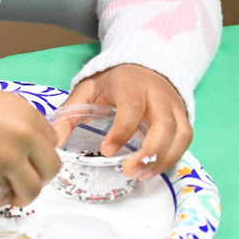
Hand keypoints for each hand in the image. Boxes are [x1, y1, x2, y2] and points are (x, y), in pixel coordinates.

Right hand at [0, 86, 60, 205]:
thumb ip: (17, 121)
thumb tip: (30, 143)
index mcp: (26, 115)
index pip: (52, 141)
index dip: (40, 152)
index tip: (30, 158)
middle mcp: (23, 138)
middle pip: (50, 168)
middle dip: (40, 177)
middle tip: (24, 180)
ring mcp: (7, 160)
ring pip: (32, 190)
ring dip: (22, 195)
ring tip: (9, 193)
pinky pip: (3, 196)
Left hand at [60, 64, 192, 179]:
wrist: (141, 64)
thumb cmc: (112, 81)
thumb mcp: (86, 90)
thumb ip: (69, 114)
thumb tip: (54, 141)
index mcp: (130, 84)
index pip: (132, 108)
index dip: (121, 131)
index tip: (107, 151)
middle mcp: (157, 93)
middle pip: (164, 124)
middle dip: (150, 152)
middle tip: (128, 171)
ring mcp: (173, 104)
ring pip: (180, 134)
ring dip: (164, 159)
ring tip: (141, 175)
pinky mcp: (182, 115)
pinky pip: (185, 139)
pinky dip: (173, 157)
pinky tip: (153, 169)